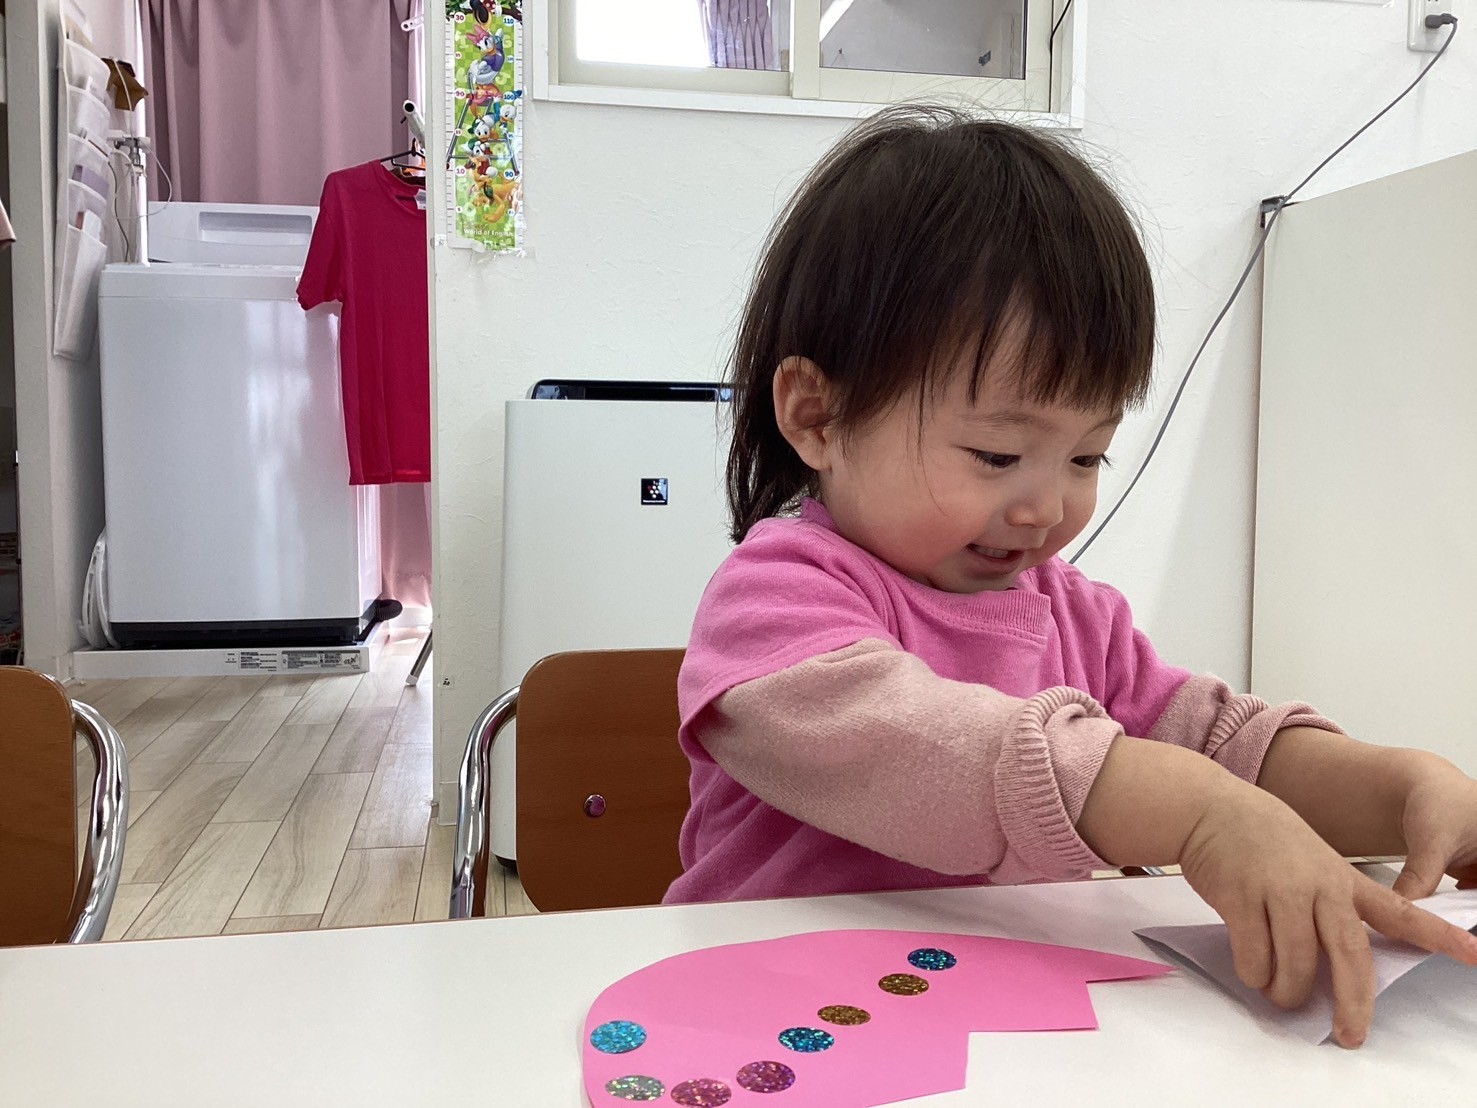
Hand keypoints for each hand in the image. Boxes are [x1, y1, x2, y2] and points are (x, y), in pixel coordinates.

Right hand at [1179, 778, 1476, 1047]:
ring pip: (1298, 963)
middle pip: (1350, 954)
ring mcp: (1279, 889)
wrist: (1209, 807)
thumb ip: (1327, 903)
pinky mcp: (1241, 896)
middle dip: (1354, 1002)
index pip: (1401, 910)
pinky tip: (1252, 971)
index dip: (1439, 935)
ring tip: (1280, 996)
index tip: (1475, 954)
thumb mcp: (1309, 859)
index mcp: (1342, 878)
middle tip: (1350, 1035)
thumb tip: (1331, 964)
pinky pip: (1255, 955)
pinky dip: (1254, 973)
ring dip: (1288, 991)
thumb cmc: (1259, 837)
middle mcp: (1318, 885)